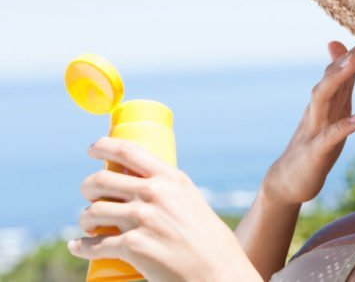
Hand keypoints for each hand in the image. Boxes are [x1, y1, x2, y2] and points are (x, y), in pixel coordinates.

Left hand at [68, 137, 261, 281]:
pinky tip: (77, 246)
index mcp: (171, 179)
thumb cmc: (210, 242)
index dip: (103, 146)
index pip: (128, 150)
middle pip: (101, 179)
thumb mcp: (192, 204)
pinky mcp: (132, 246)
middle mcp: (155, 194)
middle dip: (88, 187)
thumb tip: (143, 190)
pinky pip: (94, 244)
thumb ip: (170, 194)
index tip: (92, 149)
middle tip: (89, 195)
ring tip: (90, 225)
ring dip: (85, 219)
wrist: (217, 272)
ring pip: (93, 211)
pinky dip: (81, 247)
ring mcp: (142, 219)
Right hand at [262, 28, 354, 205]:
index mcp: (328, 97)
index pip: (345, 66)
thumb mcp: (332, 108)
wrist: (289, 178)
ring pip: (324, 95)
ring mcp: (315, 126)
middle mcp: (319, 106)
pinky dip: (345, 126)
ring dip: (339, 77)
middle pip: (335, 73)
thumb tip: (341, 47)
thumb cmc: (315, 142)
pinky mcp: (315, 150)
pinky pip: (330, 136)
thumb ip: (341, 80)